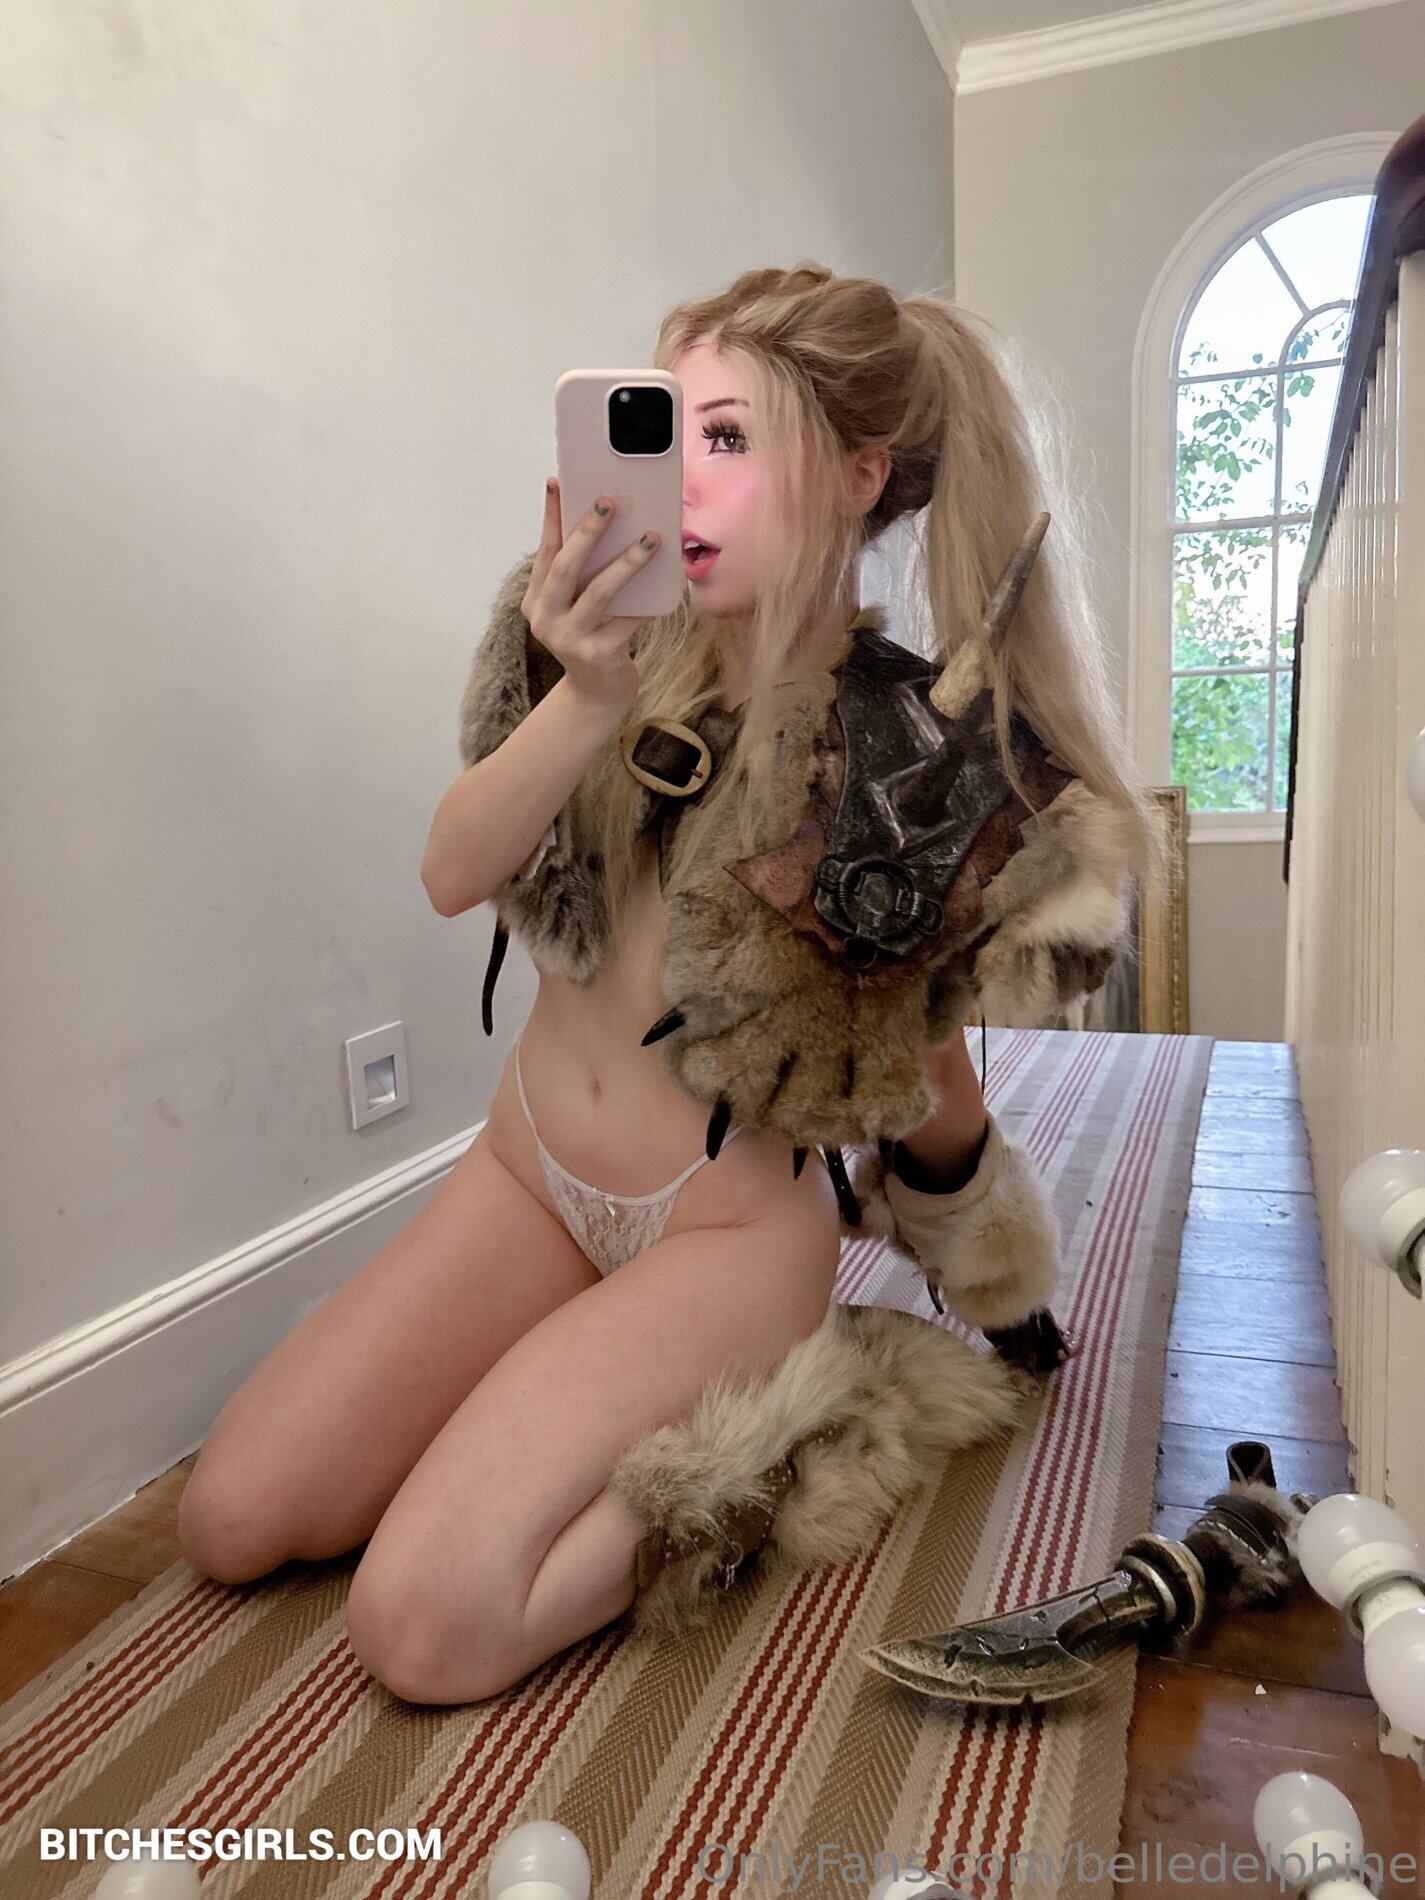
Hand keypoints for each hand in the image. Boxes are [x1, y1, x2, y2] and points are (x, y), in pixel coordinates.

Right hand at [520, 478, 660, 716]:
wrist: (598, 691)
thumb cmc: (593, 636)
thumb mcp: (578, 604)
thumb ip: (584, 574)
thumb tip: (611, 523)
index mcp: (536, 601)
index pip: (545, 551)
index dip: (551, 517)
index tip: (558, 482)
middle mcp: (545, 619)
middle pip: (565, 568)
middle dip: (587, 532)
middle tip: (608, 501)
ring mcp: (569, 640)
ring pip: (599, 593)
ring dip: (627, 562)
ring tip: (651, 538)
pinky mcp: (597, 655)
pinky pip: (628, 621)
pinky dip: (647, 601)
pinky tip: (665, 582)